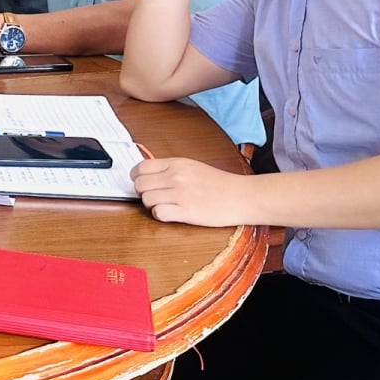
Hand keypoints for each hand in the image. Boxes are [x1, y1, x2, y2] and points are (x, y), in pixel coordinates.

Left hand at [132, 156, 254, 225]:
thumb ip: (171, 169)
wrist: (242, 196)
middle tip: (154, 197)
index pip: (141, 167)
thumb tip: (148, 174)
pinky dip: (160, 215)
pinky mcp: (187, 211)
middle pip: (140, 185)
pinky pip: (158, 213)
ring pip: (146, 199)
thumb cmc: (220, 184)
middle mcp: (176, 176)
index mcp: (177, 163)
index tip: (142, 183)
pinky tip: (171, 214)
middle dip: (143, 193)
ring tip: (165, 206)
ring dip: (152, 205)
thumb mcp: (193, 166)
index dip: (137, 177)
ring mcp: (181, 194)